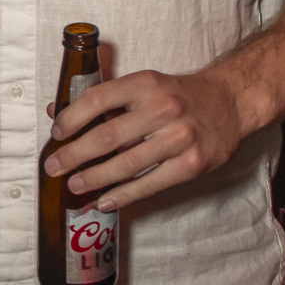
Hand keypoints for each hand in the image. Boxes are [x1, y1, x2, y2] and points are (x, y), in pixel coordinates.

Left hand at [43, 66, 245, 210]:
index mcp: (146, 83)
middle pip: (107, 136)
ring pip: (125, 165)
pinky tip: (104, 200)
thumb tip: (57, 111)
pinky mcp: (191, 164)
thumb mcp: (145, 85)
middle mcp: (163, 109)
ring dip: (94, 178)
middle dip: (74, 155)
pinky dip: (122, 195)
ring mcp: (179, 138)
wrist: (230, 102)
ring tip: (75, 185)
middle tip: (54, 167)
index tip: (56, 133)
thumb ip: (105, 98)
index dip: (71, 118)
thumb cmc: (179, 95)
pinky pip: (149, 185)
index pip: (97, 99)